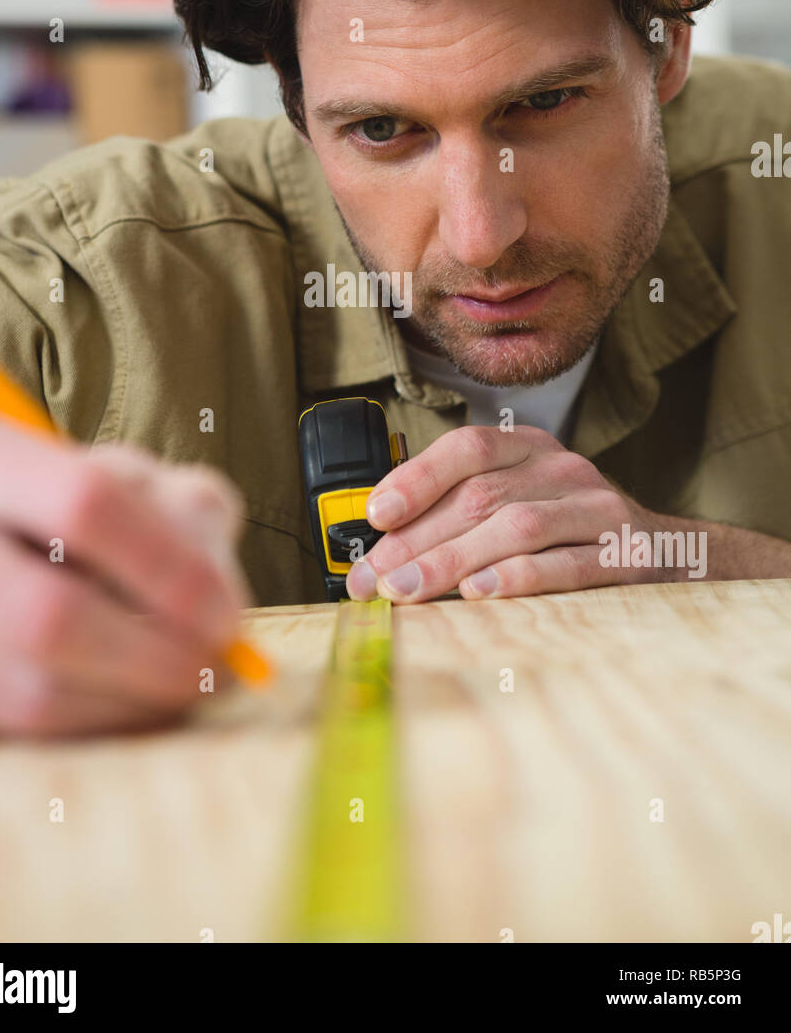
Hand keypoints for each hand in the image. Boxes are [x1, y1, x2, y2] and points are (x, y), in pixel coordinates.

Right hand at [0, 404, 248, 736]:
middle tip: (213, 672)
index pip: (84, 504)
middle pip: (48, 617)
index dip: (171, 571)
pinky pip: (0, 734)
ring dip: (125, 709)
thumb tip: (219, 602)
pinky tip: (111, 705)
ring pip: (23, 696)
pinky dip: (76, 729)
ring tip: (174, 693)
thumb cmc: (40, 501)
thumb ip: (173, 509)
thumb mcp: (103, 469)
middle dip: (155, 661)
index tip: (225, 617)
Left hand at [346, 424, 669, 602]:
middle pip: (479, 496)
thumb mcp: (520, 501)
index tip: (376, 515)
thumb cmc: (572, 530)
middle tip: (372, 579)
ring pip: (514, 526)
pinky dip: (518, 577)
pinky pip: (565, 563)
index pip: (467, 449)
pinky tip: (479, 594)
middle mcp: (561, 468)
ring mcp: (596, 507)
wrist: (670, 552)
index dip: (416, 479)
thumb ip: (462, 513)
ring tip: (408, 590)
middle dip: (416, 540)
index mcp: (528, 448)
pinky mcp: (623, 553)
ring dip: (452, 560)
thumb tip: (384, 549)